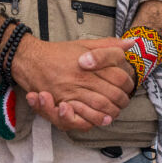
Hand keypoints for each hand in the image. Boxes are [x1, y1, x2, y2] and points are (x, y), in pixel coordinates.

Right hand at [14, 36, 135, 130]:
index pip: (119, 77)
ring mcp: (70, 92)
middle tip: (124, 102)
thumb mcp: (84, 44)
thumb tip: (132, 42)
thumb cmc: (59, 52)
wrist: (30, 58)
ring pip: (100, 107)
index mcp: (90, 64)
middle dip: (122, 101)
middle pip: (112, 94)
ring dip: (111, 112)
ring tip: (115, 112)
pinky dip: (92, 120)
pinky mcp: (59, 102)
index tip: (128, 87)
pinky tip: (101, 119)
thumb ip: (108, 45)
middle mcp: (81, 79)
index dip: (128, 84)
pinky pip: (80, 118)